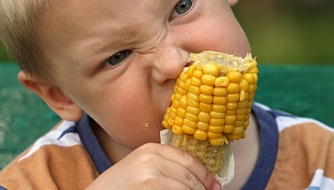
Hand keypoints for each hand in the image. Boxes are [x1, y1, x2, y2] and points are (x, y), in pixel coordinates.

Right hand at [86, 143, 220, 189]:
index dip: (205, 175)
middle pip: (189, 177)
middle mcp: (151, 158)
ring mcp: (150, 176)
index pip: (188, 159)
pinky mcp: (148, 189)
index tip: (215, 186)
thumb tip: (203, 181)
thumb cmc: (119, 188)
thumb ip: (165, 167)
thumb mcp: (141, 168)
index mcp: (151, 149)